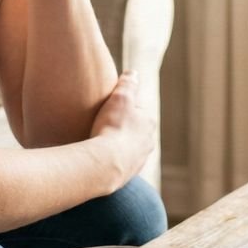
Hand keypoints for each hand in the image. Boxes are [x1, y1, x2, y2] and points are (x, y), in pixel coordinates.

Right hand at [89, 71, 155, 186]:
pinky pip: (119, 164)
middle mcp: (148, 143)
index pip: (137, 110)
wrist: (105, 164)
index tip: (108, 108)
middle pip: (134, 130)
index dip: (122, 107)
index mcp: (149, 123)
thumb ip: (128, 83)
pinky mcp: (126, 175)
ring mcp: (138, 161)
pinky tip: (98, 158)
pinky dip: (111, 160)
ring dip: (116, 145)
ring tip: (98, 142)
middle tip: (102, 125)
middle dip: (121, 127)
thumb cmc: (113, 127)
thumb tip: (133, 72)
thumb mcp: (120, 98)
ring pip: (128, 149)